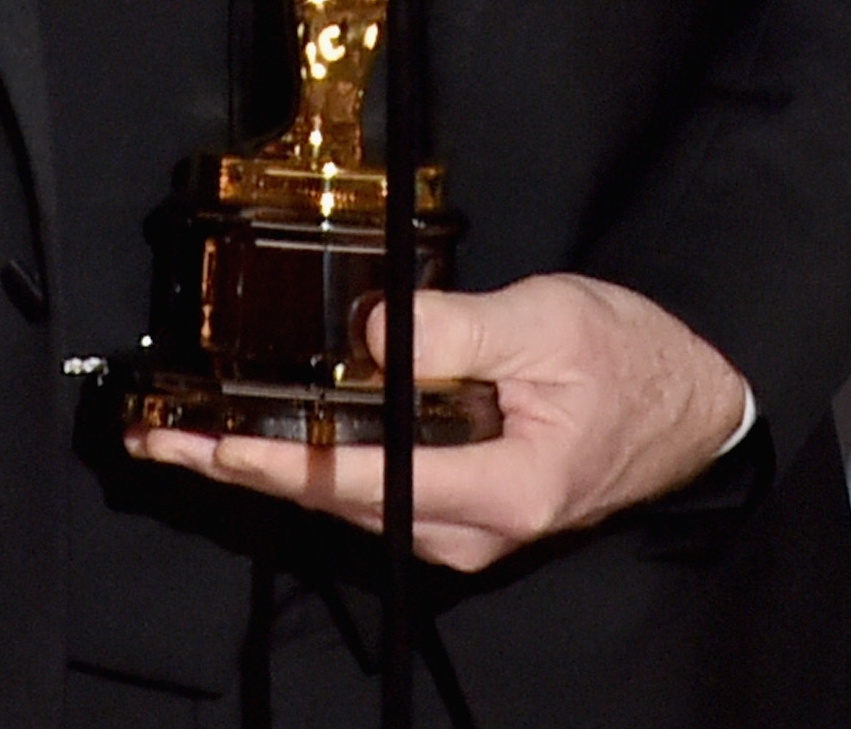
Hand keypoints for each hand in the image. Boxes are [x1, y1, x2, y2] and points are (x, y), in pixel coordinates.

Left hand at [127, 276, 749, 572]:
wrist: (690, 402)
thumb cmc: (630, 359)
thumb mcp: (547, 322)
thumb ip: (457, 331)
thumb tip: (371, 334)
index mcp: (498, 489)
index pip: (356, 480)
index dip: (271, 459)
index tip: (205, 439)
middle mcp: (471, 528)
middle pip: (333, 501)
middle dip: (241, 468)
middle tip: (160, 438)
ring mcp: (465, 526)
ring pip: (346, 501)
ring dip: (268, 465)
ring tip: (192, 433)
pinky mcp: (463, 507)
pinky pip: (374, 489)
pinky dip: (313, 462)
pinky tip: (272, 434)